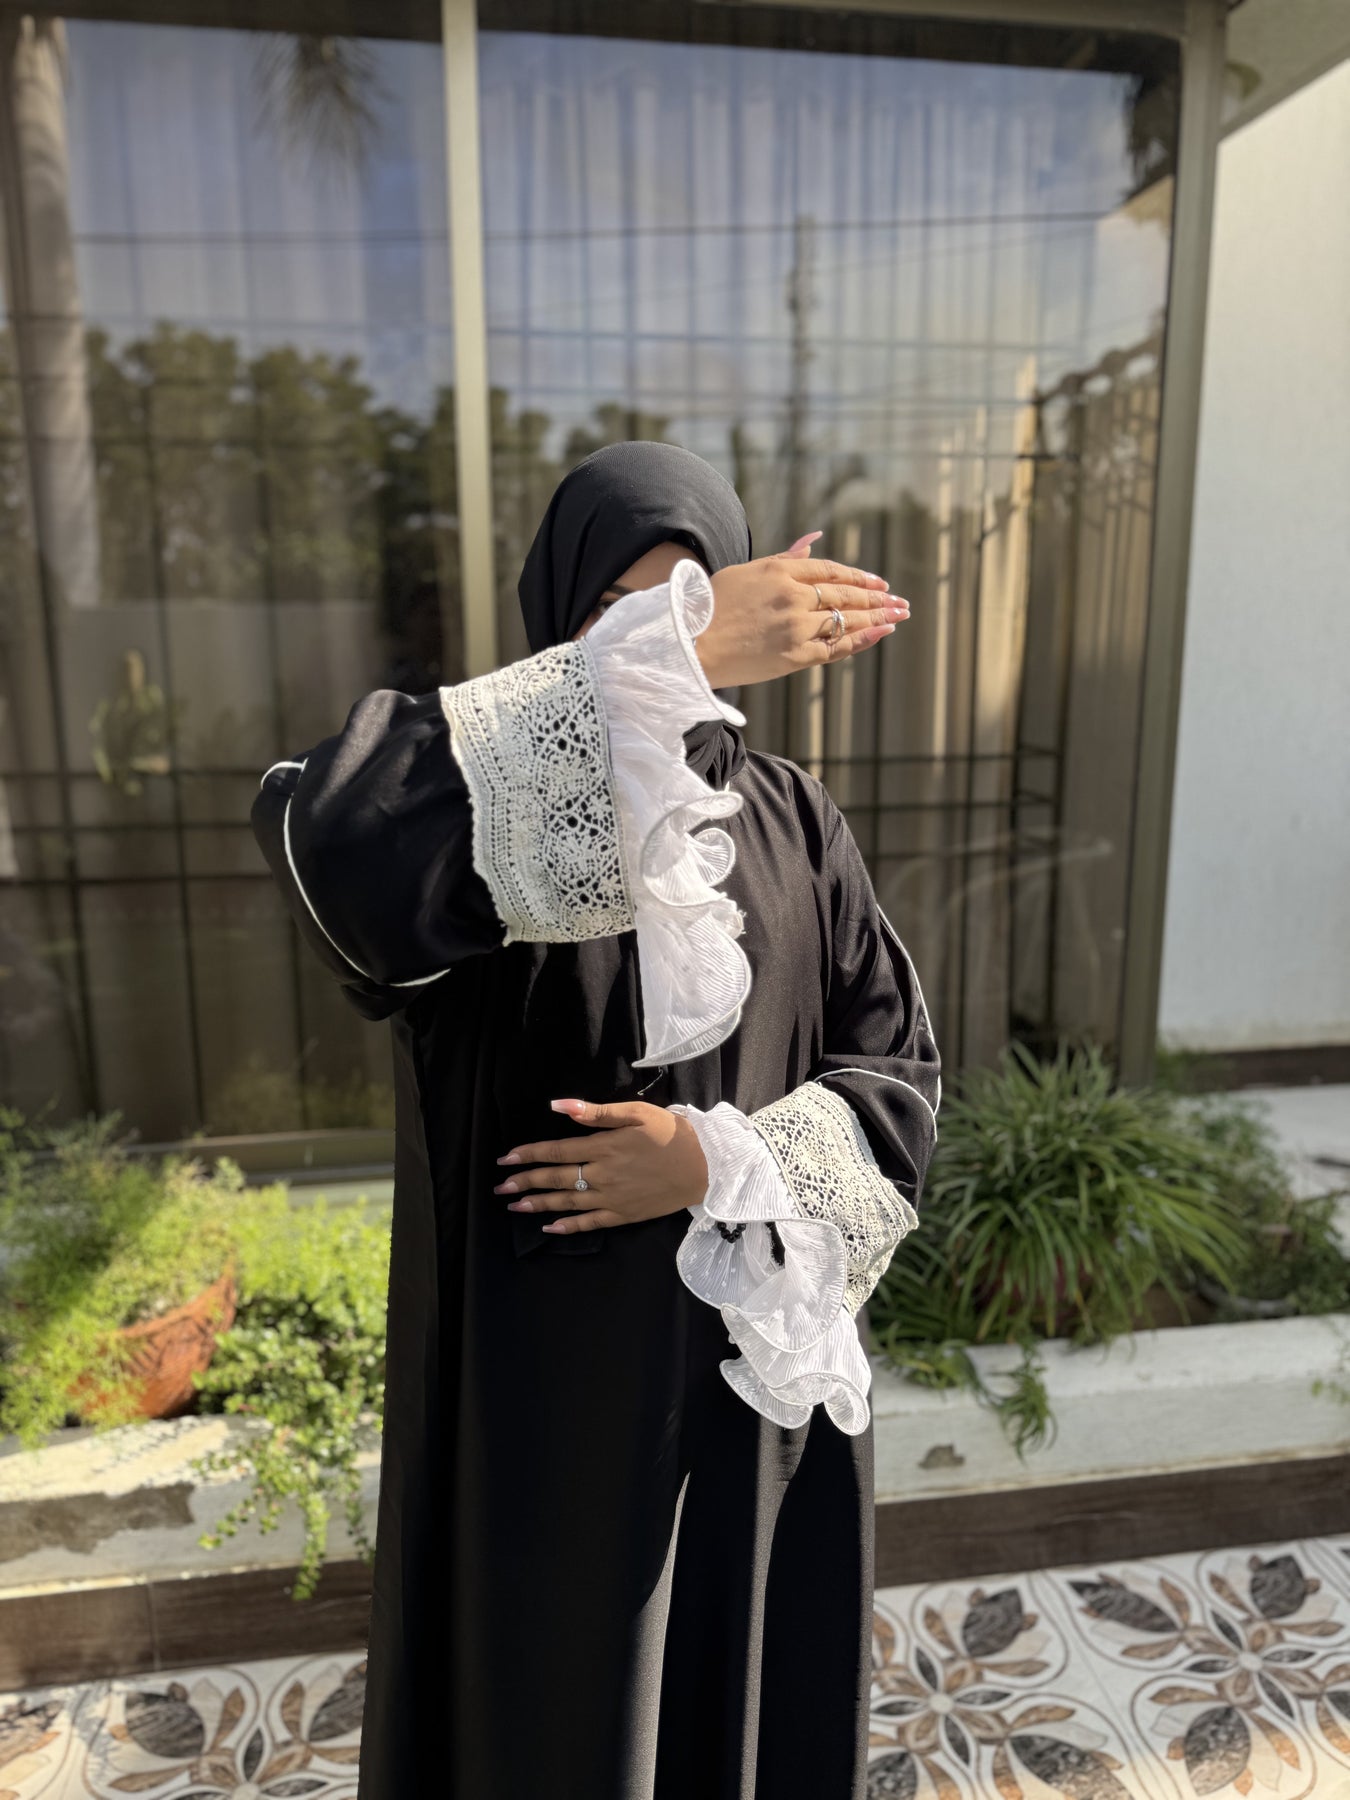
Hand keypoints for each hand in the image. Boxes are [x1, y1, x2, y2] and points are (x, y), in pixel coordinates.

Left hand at [494, 1098, 708, 1234]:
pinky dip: (567, 1226)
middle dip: (525, 1182)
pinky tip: (549, 1227)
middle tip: (500, 1187)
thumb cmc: (670, 1133)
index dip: (529, 1155)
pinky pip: (589, 1224)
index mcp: (604, 1146)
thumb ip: (595, 1111)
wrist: (704, 1166)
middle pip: (556, 1179)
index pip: (556, 1151)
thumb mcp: (635, 1112)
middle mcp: (602, 1175)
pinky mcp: (623, 1215)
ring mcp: (612, 1199)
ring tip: (514, 1206)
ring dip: (538, 1204)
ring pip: (566, 1203)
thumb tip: (558, 1106)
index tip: (505, 1158)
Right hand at [701, 553, 908, 687]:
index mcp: (778, 570)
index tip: (878, 582)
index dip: (857, 576)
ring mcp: (795, 626)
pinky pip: (836, 647)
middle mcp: (792, 596)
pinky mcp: (794, 655)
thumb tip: (814, 539)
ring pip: (846, 619)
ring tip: (899, 615)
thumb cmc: (709, 607)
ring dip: (878, 617)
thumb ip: (785, 558)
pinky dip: (862, 639)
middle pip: (845, 594)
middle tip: (900, 600)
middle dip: (877, 597)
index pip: (829, 570)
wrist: (688, 644)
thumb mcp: (746, 572)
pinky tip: (881, 632)